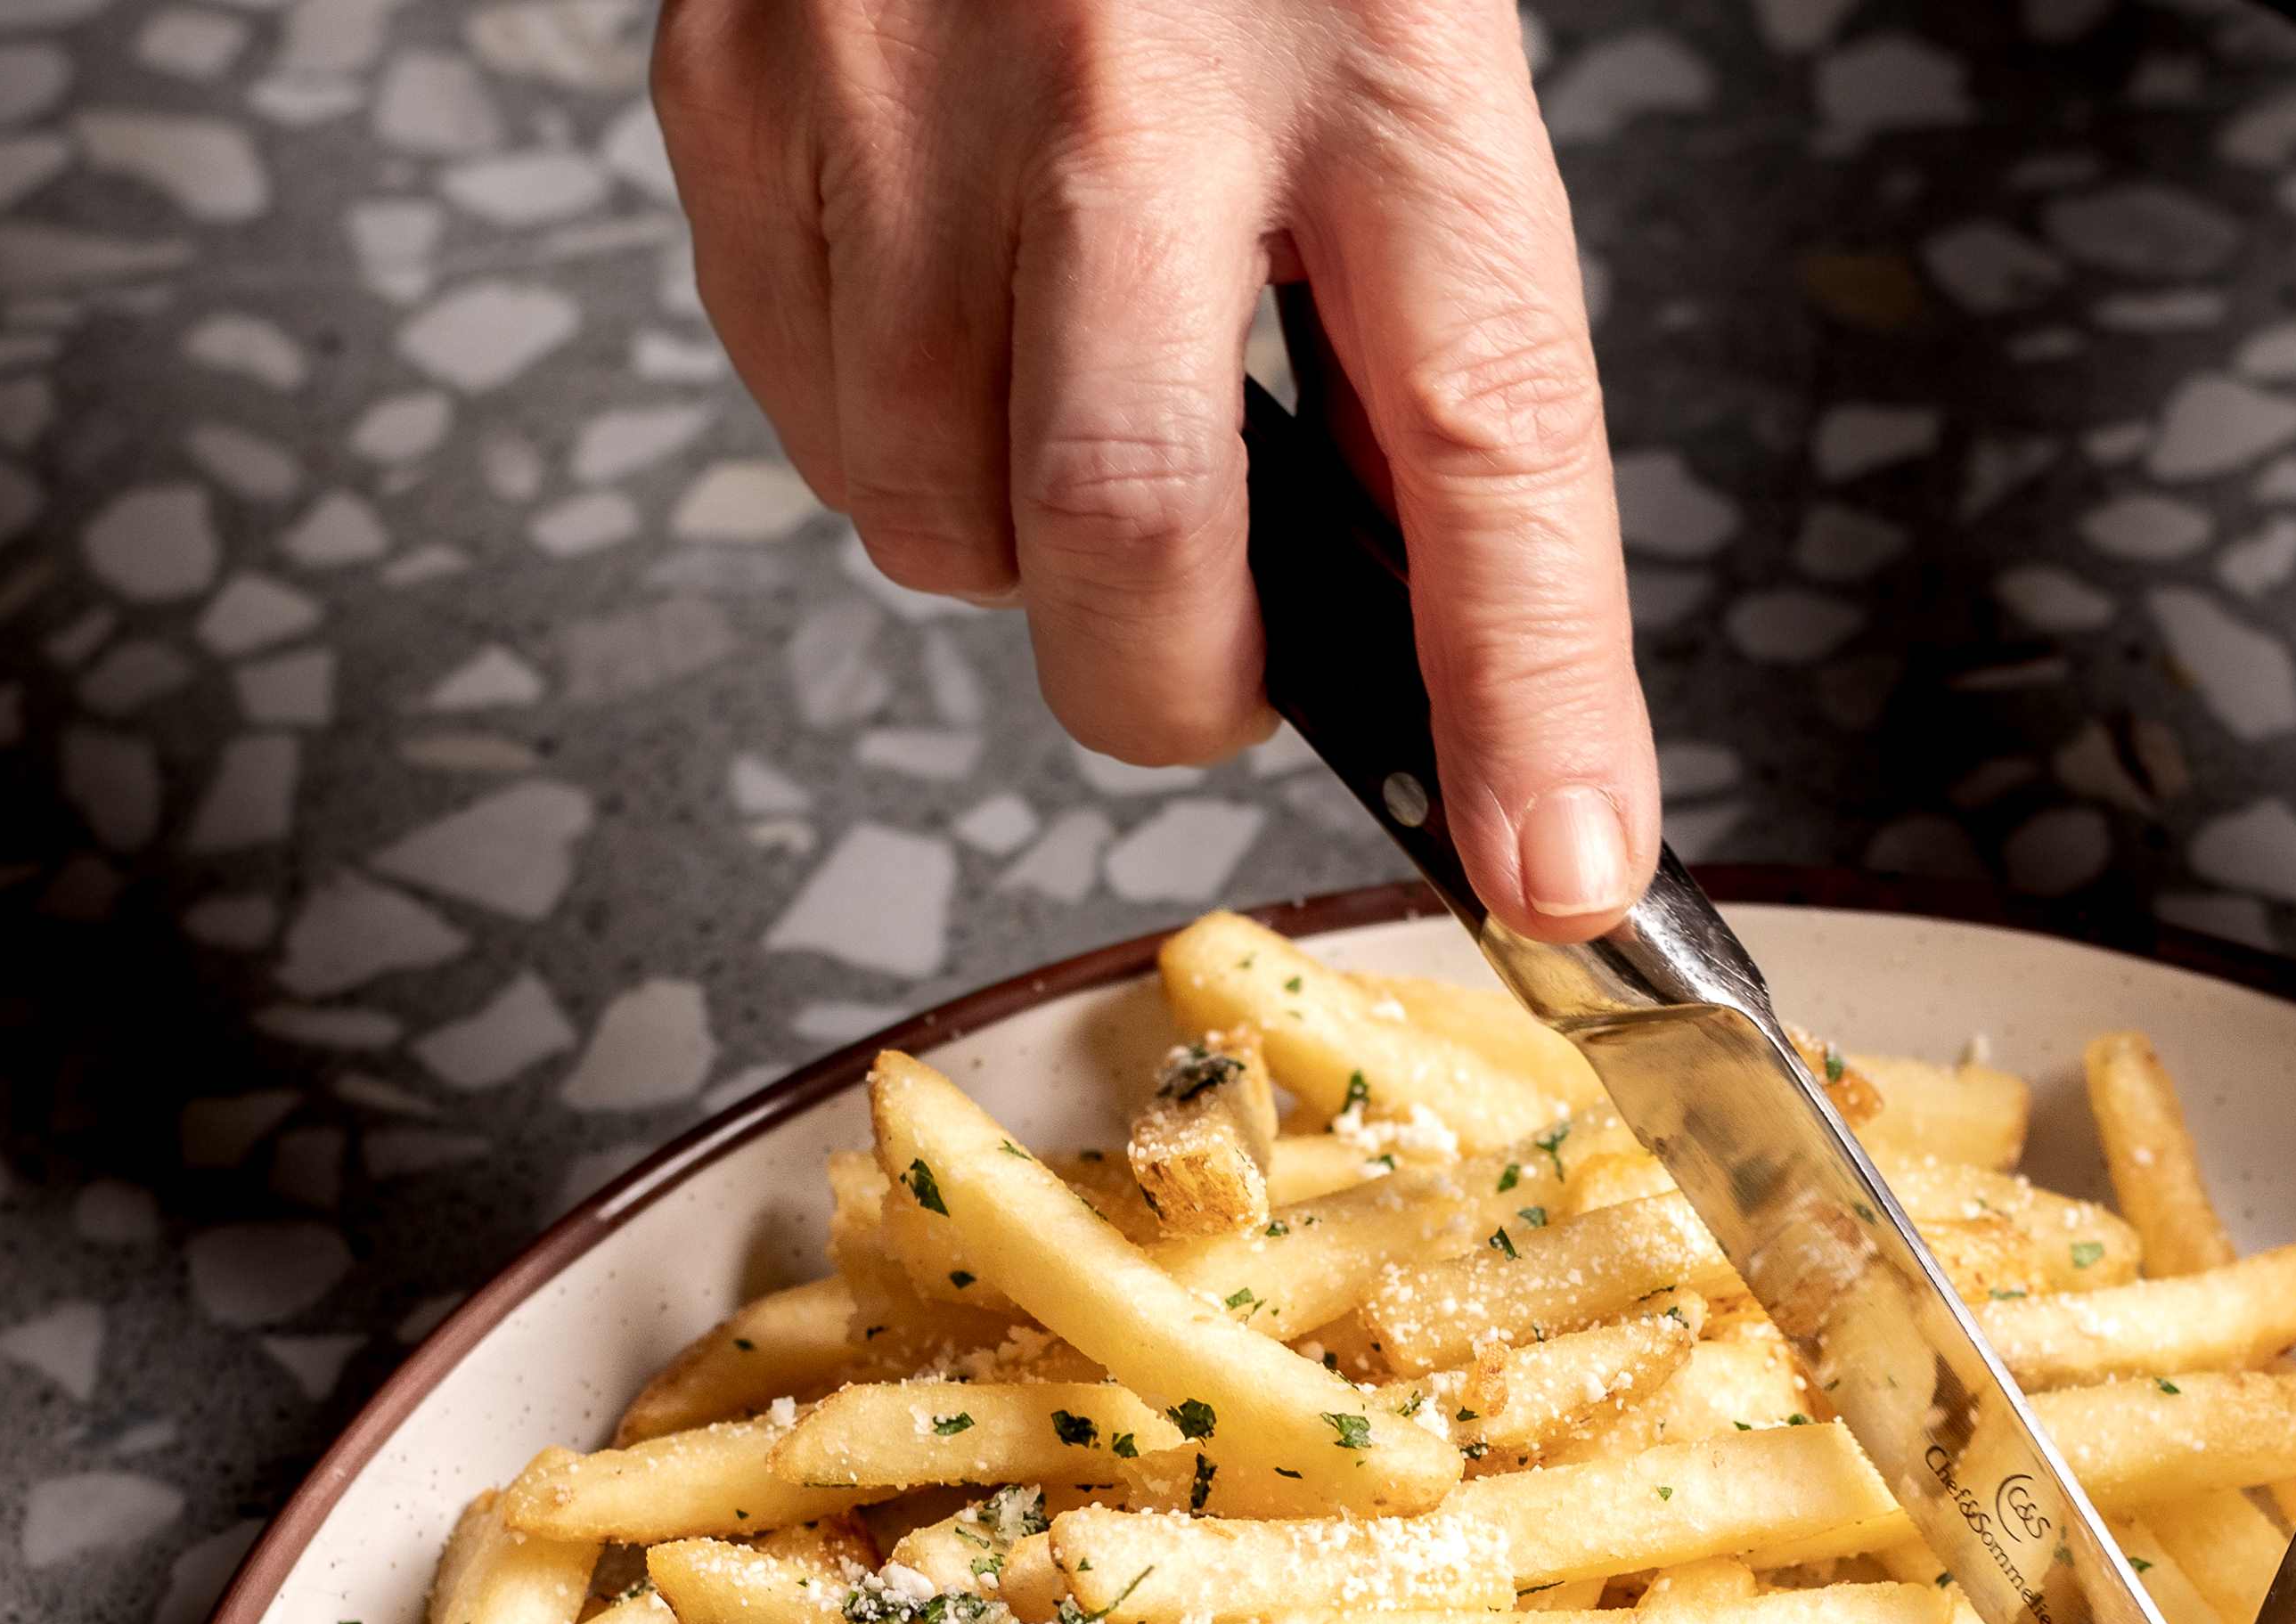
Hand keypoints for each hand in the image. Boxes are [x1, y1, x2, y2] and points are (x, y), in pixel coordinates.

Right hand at [651, 0, 1661, 938]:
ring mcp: (897, 90)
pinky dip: (883, 419)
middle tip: (1219, 624)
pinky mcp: (734, 93)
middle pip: (1128, 552)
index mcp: (1368, 55)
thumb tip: (1489, 712)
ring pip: (929, 523)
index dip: (1524, 694)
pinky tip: (948, 278)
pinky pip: (804, 411)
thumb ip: (1436, 365)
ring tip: (1070, 359)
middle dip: (1176, 672)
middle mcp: (1127, 81)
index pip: (1485, 441)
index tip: (1560, 870)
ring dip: (1009, 528)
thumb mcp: (1401, 69)